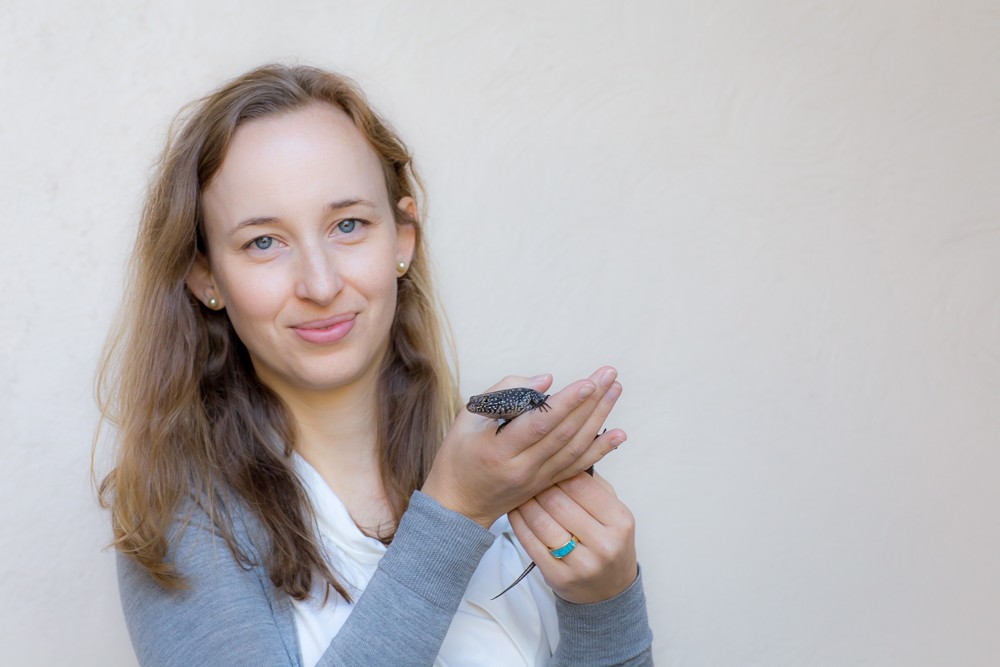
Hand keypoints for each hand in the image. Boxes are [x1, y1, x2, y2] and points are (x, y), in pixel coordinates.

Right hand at [421, 366, 624, 527]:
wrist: (457, 507)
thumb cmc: (457, 456)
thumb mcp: (466, 419)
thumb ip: (504, 394)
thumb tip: (546, 381)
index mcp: (498, 450)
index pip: (539, 424)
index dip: (566, 403)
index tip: (589, 382)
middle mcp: (522, 468)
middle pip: (564, 433)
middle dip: (591, 401)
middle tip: (610, 374)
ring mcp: (537, 480)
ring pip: (576, 448)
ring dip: (600, 418)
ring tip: (615, 390)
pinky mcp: (546, 485)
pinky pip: (577, 466)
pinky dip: (600, 449)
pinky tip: (619, 434)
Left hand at [509, 471, 637, 603]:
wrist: (608, 592)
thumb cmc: (608, 543)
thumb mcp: (614, 514)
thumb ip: (594, 485)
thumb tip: (567, 455)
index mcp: (620, 521)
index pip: (581, 484)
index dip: (559, 470)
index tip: (547, 464)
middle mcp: (604, 544)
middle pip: (558, 502)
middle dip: (539, 486)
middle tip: (527, 475)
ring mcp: (582, 564)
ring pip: (541, 521)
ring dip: (525, 502)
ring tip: (519, 491)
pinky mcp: (559, 577)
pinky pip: (531, 542)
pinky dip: (519, 522)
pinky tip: (515, 511)